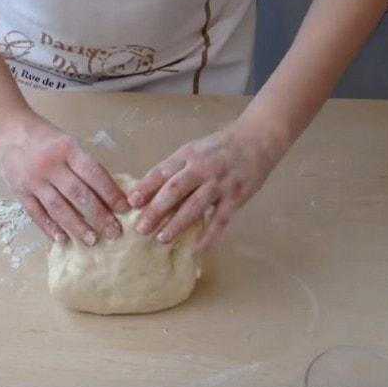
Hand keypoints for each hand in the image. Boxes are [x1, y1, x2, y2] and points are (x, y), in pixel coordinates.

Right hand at [0, 112, 129, 245]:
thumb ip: (84, 165)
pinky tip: (63, 239)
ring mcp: (33, 180)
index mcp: (67, 149)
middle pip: (78, 194)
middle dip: (98, 216)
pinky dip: (50, 228)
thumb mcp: (68, 142)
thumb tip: (109, 194)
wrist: (7, 129)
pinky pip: (36, 213)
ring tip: (92, 241)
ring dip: (77, 226)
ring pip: (58, 208)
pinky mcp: (19, 191)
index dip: (110, 193)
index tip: (125, 208)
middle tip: (114, 233)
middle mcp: (50, 165)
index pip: (93, 174)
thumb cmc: (45, 138)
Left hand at [128, 120, 281, 248]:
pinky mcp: (237, 196)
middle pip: (174, 191)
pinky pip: (221, 218)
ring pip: (195, 206)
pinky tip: (197, 246)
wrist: (257, 140)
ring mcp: (220, 183)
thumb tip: (148, 192)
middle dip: (156, 210)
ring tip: (163, 239)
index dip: (146, 187)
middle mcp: (202, 169)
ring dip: (178, 224)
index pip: (162, 172)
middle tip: (141, 229)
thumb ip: (175, 169)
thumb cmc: (219, 148)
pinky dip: (209, 234)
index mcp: (188, 155)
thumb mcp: (194, 151)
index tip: (131, 202)